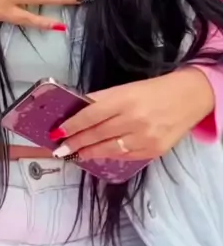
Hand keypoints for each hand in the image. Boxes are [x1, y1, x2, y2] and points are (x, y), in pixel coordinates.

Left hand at [51, 68, 215, 160]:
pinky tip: (98, 155)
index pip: (91, 115)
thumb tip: (78, 113)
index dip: (72, 125)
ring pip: (109, 149)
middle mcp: (134, 119)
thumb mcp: (126, 89)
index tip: (57, 132)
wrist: (188, 98)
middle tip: (60, 148)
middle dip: (76, 142)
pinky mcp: (154, 151)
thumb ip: (103, 101)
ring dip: (88, 152)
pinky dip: (109, 155)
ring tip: (75, 154)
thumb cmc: (152, 90)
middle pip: (97, 134)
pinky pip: (125, 156)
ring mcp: (145, 138)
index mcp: (125, 99)